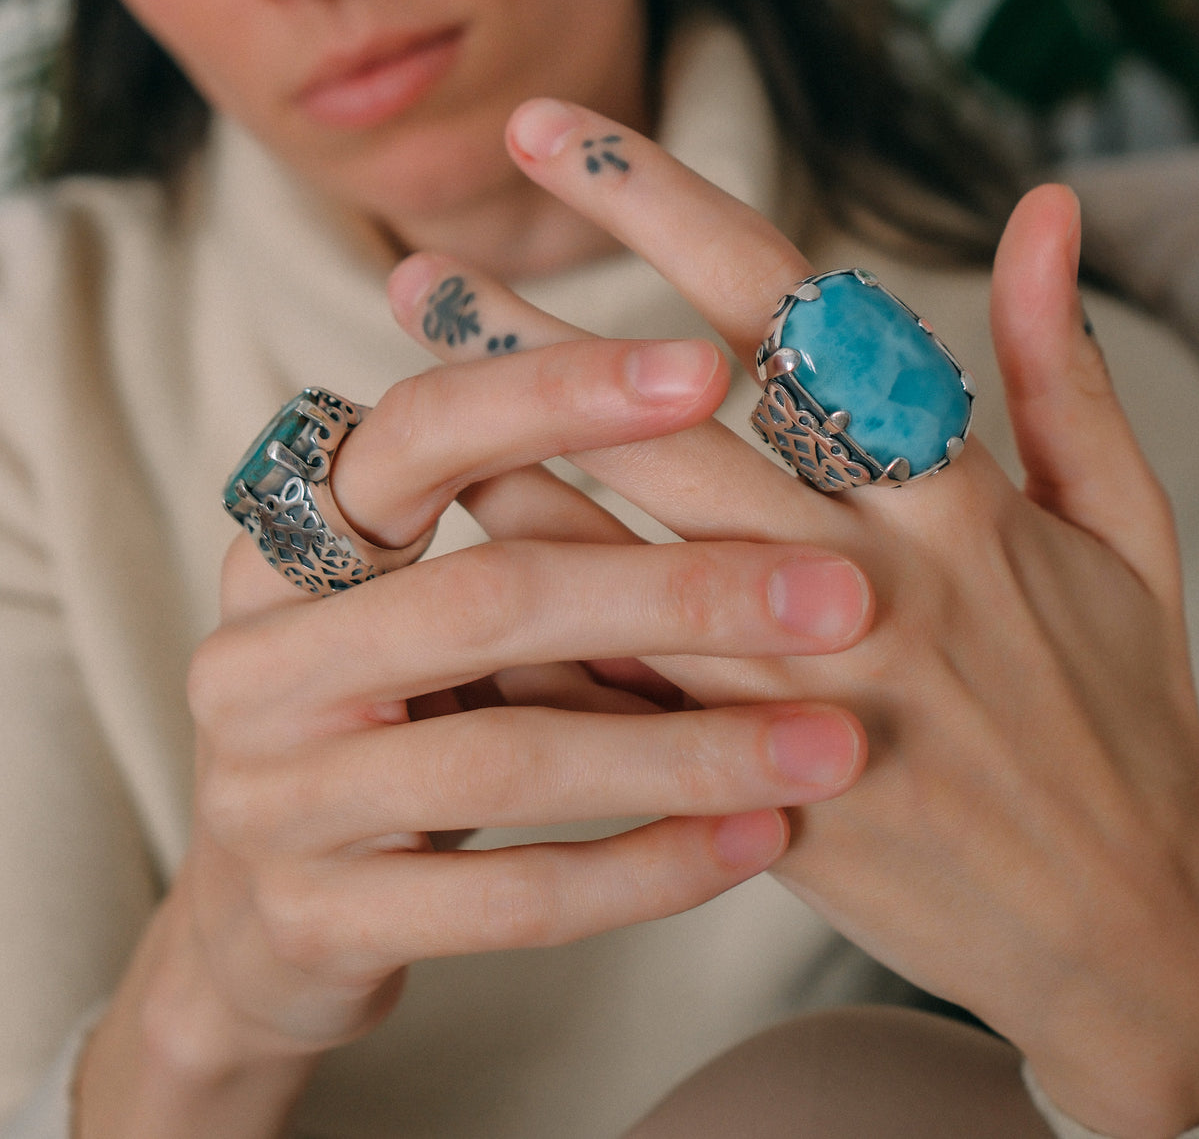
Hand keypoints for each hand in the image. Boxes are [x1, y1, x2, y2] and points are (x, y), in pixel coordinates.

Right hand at [152, 334, 870, 1076]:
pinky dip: (646, 868)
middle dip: (676, 593)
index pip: (418, 432)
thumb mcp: (426, 610)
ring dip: (688, 750)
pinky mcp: (314, 922)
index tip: (708, 371)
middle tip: (842, 598)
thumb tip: (720, 409)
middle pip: (486, 596)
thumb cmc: (387, 720)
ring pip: (510, 755)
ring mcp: (272, 797)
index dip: (556, 392)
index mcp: (287, 542)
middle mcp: (259, 657)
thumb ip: (526, 531)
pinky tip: (757, 839)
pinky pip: (510, 898)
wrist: (260, 925)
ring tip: (835, 744)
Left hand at [386, 97, 1198, 1138]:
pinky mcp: (763, 790)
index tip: (547, 133)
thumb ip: (1060, 368)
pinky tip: (446, 578)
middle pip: (666, 428)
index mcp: (958, 494)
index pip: (784, 310)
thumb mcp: (1124, 531)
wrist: (1128, 931)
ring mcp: (807, 693)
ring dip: (502, 469)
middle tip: (421, 273)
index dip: (656, 204)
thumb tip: (1046, 205)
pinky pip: (622, 701)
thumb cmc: (1124, 711)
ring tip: (398, 400)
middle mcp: (872, 579)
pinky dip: (533, 635)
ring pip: (619, 560)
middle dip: (531, 339)